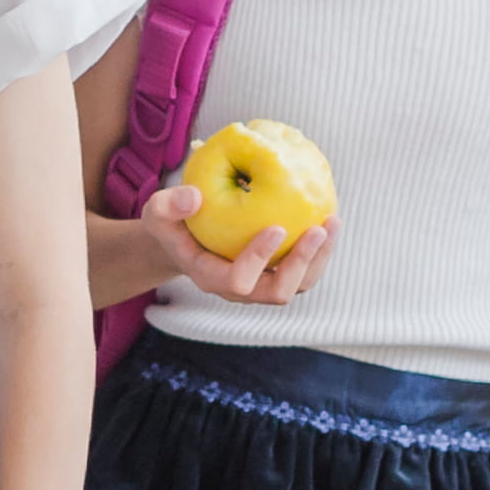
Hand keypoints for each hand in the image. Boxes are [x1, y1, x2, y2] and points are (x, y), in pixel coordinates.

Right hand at [135, 178, 332, 305]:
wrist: (184, 238)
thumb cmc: (172, 222)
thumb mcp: (158, 210)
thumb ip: (170, 204)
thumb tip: (195, 197)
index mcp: (210, 276)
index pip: (238, 281)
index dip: (259, 259)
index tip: (276, 227)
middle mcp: (238, 288)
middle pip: (276, 292)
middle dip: (300, 264)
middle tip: (317, 229)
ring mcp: (260, 283)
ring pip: (297, 285)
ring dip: (319, 258)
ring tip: (332, 223)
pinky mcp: (276, 272)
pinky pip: (304, 270)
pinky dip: (320, 250)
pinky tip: (329, 220)